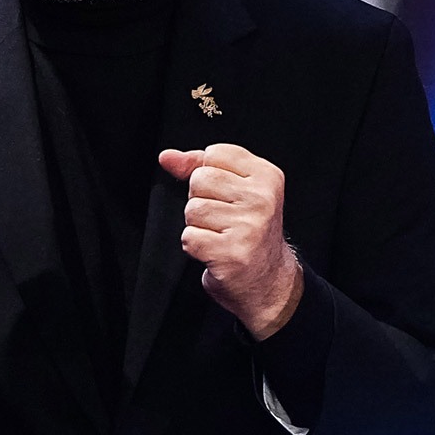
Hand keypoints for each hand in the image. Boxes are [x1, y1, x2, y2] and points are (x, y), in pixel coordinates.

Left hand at [159, 143, 302, 339]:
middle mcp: (262, 199)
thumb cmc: (248, 232)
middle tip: (222, 219)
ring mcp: (249, 226)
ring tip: (219, 235)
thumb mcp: (234, 190)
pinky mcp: (232, 253)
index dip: (208, 174)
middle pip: (200, 179)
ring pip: (192, 209)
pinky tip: (215, 251)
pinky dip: (195, 247)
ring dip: (198, 226)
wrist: (267, 280)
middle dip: (201, 200)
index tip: (226, 195)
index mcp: (267, 176)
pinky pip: (190, 237)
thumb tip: (167, 157)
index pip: (214, 154)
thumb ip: (199, 167)